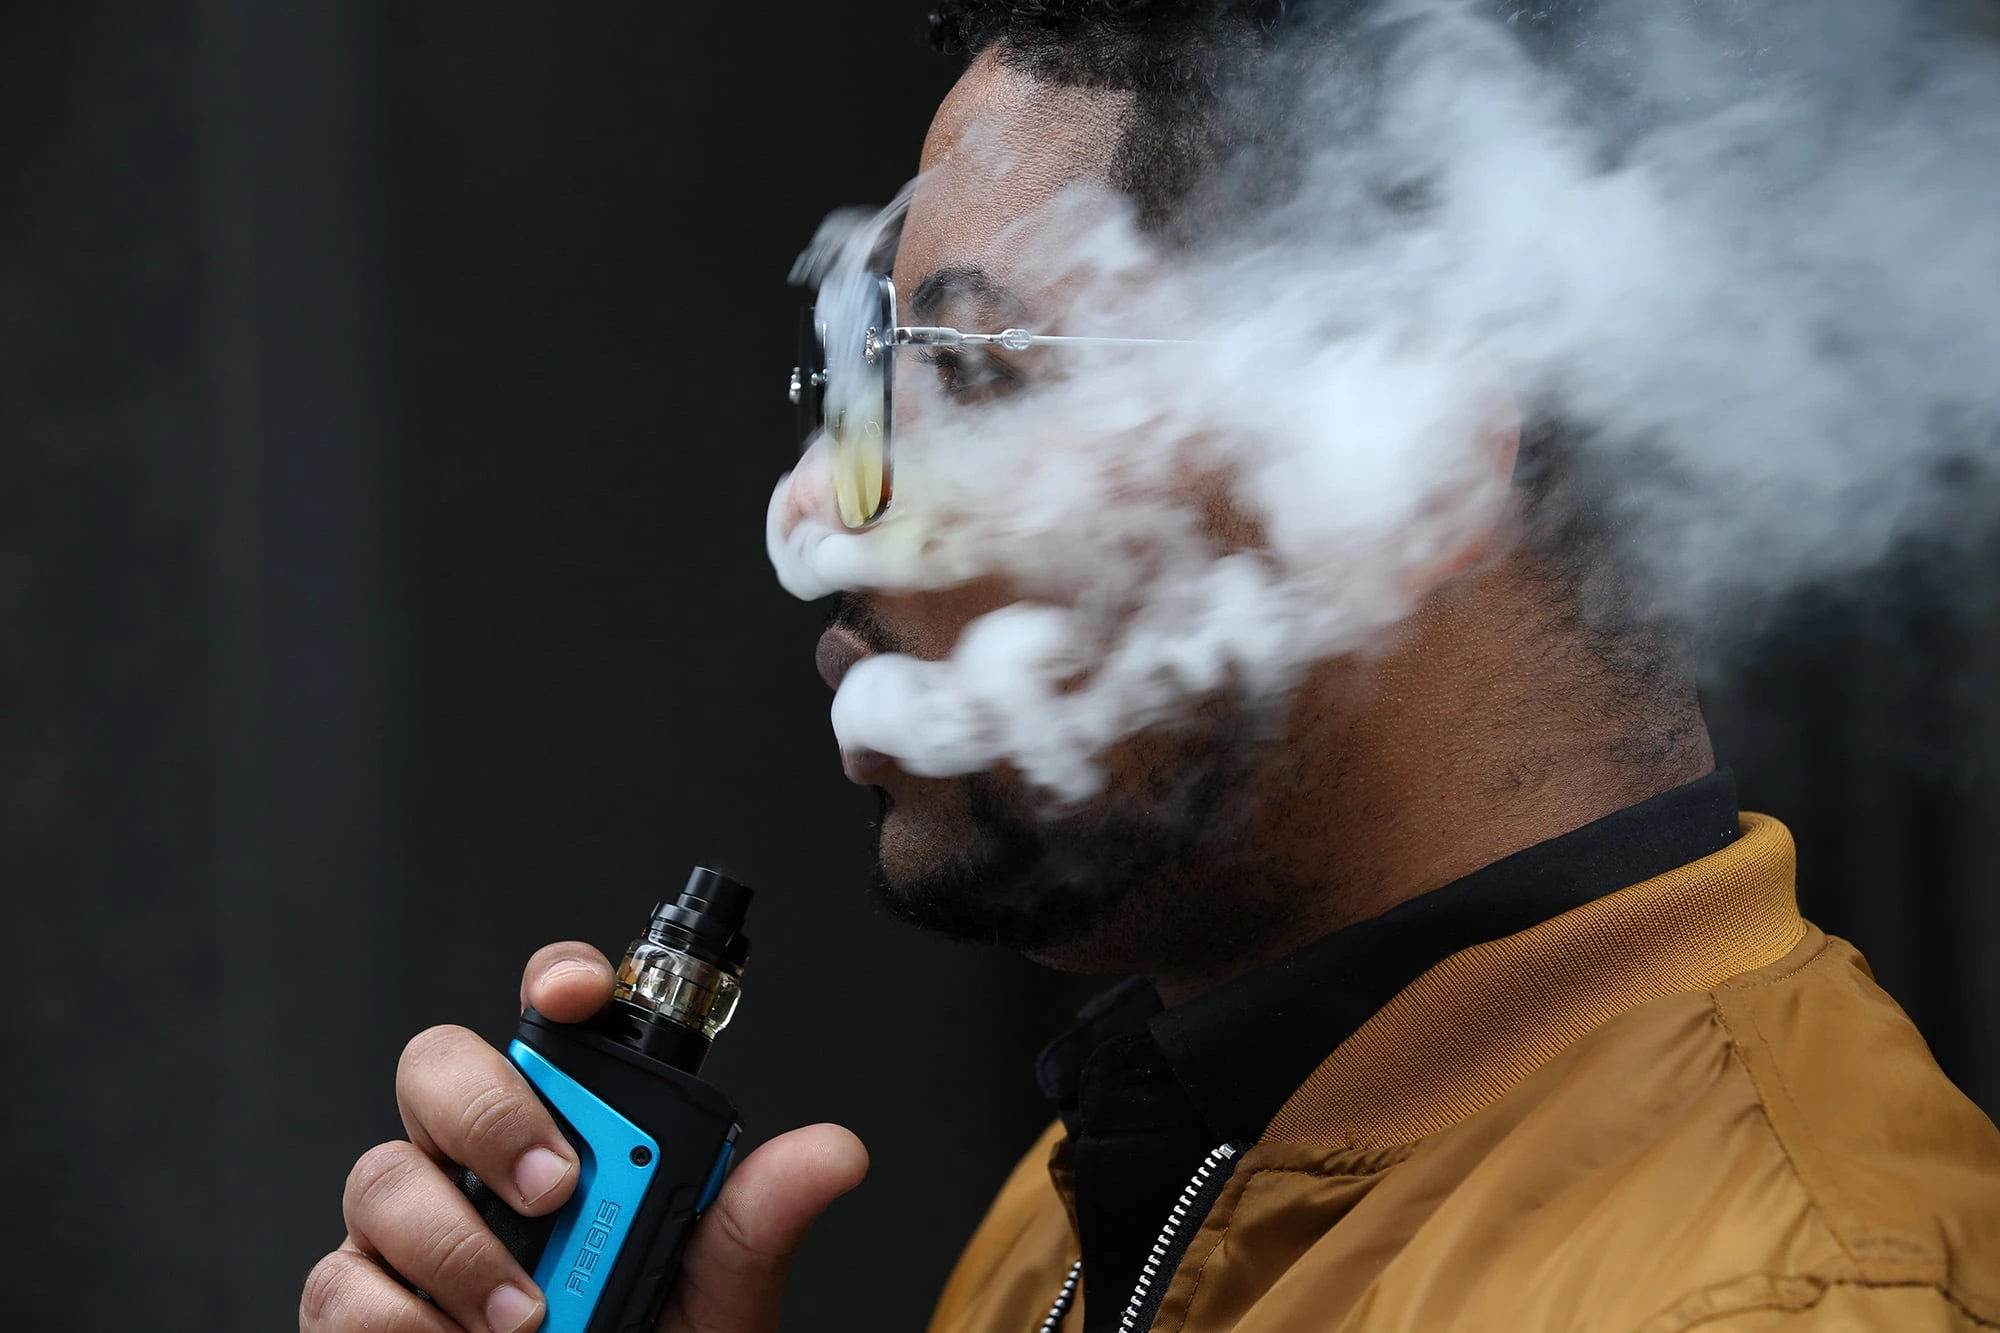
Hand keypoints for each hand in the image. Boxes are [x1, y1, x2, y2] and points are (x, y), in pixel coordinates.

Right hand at [301, 943, 867, 1332]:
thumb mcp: (721, 1298)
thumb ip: (756, 1221)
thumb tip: (833, 1153)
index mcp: (576, 1138)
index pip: (553, 1022)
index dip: (559, 982)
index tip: (581, 993)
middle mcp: (483, 1168)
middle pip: (441, 1067)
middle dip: (491, 1112)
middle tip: (556, 1184)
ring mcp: (412, 1233)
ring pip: (383, 1176)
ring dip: (458, 1248)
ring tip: (527, 1318)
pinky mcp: (360, 1307)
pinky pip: (341, 1286)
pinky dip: (402, 1323)